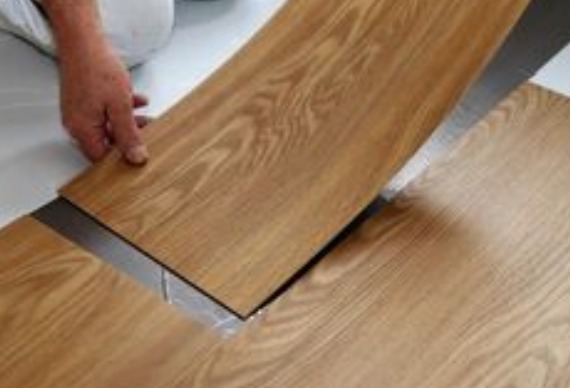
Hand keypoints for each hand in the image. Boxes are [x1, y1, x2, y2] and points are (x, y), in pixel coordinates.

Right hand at [59, 42, 149, 163]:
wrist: (83, 40)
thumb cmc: (97, 68)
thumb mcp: (120, 106)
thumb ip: (128, 134)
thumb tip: (136, 158)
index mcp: (82, 130)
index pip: (102, 158)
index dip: (122, 159)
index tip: (141, 155)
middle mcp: (77, 124)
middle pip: (106, 143)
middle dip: (129, 138)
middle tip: (148, 133)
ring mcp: (79, 113)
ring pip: (108, 127)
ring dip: (129, 123)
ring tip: (148, 118)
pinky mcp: (84, 102)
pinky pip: (105, 114)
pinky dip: (121, 110)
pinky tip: (137, 102)